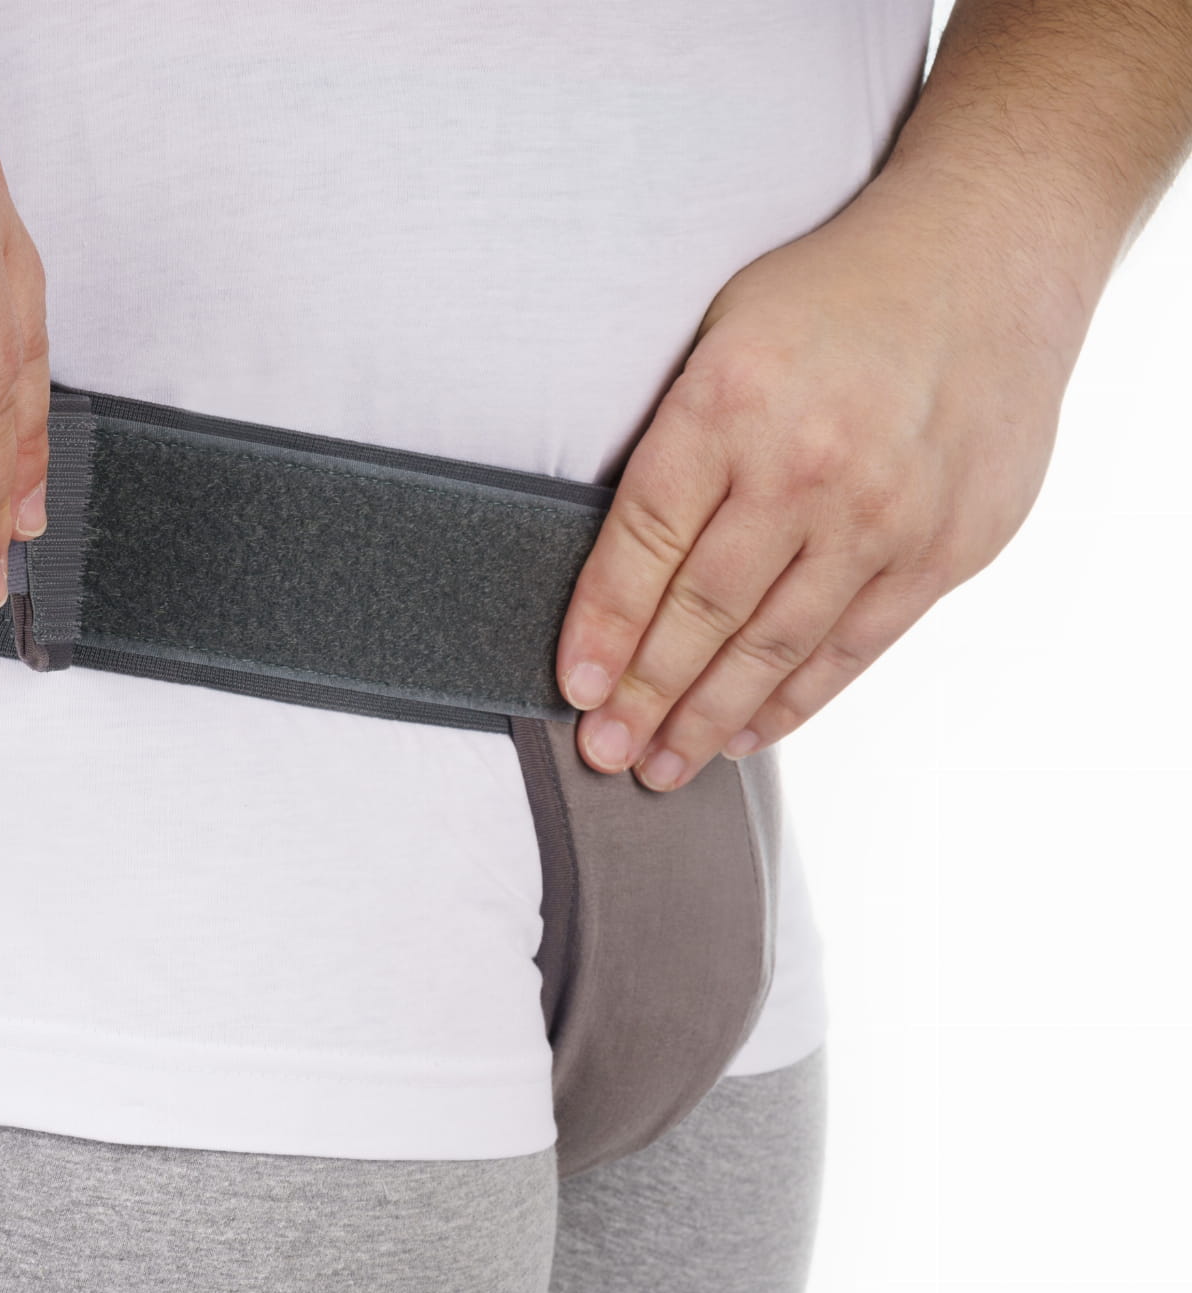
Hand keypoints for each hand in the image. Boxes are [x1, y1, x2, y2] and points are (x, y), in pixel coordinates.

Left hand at [553, 174, 1088, 788]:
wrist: (987, 257)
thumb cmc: (835, 296)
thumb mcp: (723, 335)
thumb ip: (677, 443)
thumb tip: (616, 567)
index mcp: (732, 403)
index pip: (645, 543)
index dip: (602, 627)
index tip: (575, 688)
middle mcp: (808, 466)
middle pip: (704, 610)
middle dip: (646, 694)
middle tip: (606, 752)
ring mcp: (885, 512)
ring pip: (777, 644)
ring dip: (712, 715)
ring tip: (664, 764)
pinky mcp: (946, 545)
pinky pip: (854, 645)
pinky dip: (796, 697)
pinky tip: (747, 732)